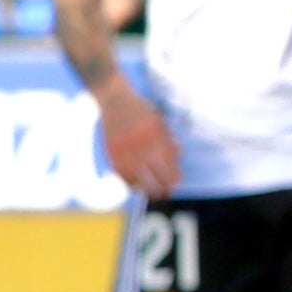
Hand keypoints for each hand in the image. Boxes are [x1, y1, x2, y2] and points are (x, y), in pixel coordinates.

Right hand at [95, 82, 182, 199]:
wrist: (114, 99)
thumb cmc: (139, 108)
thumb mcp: (159, 121)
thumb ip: (168, 139)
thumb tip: (179, 155)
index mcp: (157, 139)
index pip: (169, 167)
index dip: (174, 179)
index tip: (175, 184)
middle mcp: (142, 148)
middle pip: (156, 178)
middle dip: (163, 188)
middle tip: (166, 192)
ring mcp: (126, 152)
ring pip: (138, 181)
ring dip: (146, 188)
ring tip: (151, 191)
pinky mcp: (112, 154)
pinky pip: (122, 175)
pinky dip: (129, 183)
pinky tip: (135, 185)